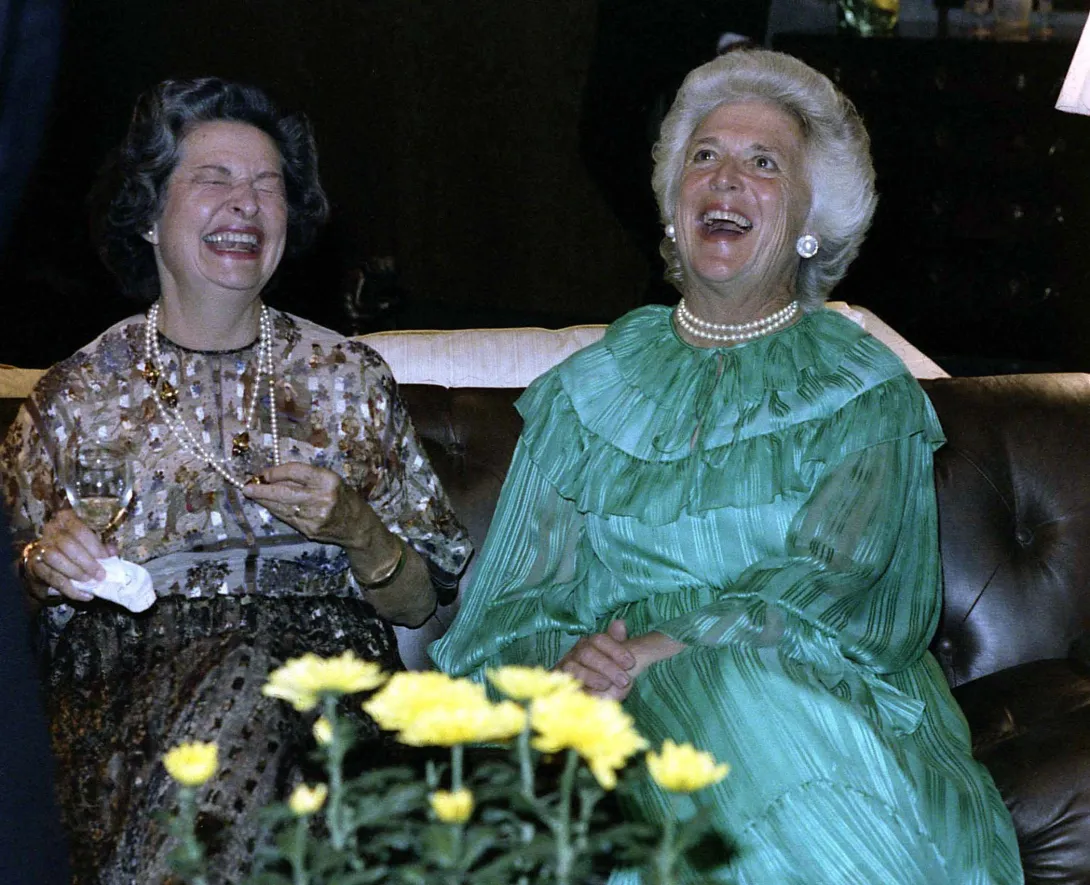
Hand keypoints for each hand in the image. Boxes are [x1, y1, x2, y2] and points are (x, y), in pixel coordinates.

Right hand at [27, 509, 115, 602]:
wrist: (45, 561)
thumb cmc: (72, 549)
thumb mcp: (87, 543)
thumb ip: (101, 546)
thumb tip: (113, 552)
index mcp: (65, 520)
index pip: (80, 531)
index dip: (94, 546)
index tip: (106, 559)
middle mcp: (50, 531)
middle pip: (67, 544)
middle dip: (87, 562)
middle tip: (100, 575)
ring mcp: (40, 548)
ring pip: (56, 559)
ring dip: (76, 573)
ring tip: (90, 582)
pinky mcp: (34, 566)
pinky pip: (52, 578)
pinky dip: (70, 589)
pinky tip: (84, 594)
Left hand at [241, 462, 372, 545]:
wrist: (356, 526)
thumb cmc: (341, 497)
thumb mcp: (328, 480)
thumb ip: (304, 478)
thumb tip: (273, 476)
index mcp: (328, 480)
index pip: (296, 472)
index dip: (276, 472)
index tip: (263, 473)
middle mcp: (322, 498)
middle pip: (285, 492)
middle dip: (262, 490)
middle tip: (247, 487)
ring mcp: (315, 516)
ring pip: (282, 507)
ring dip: (265, 501)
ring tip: (253, 495)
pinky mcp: (309, 530)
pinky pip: (286, 518)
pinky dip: (275, 511)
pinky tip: (268, 506)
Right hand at [555, 620, 635, 699]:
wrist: (580, 690)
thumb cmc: (602, 673)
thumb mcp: (613, 659)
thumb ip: (617, 641)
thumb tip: (620, 623)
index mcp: (590, 643)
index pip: (600, 640)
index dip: (616, 650)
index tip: (631, 663)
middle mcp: (576, 652)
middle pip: (587, 653)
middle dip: (607, 667)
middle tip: (624, 680)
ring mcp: (565, 667)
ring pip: (573, 667)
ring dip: (592, 677)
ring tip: (607, 686)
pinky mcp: (559, 682)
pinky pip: (564, 684)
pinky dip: (577, 688)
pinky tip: (590, 695)